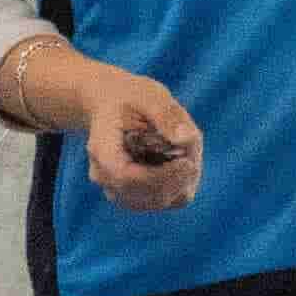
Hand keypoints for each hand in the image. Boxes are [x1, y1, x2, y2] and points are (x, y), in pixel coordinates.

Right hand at [11, 49, 198, 211]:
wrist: (111, 105)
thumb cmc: (130, 96)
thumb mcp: (148, 94)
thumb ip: (166, 114)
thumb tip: (187, 139)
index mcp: (101, 150)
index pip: (127, 178)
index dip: (161, 176)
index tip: (188, 162)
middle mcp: (105, 177)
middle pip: (148, 195)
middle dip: (179, 176)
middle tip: (193, 146)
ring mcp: (118, 191)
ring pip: (162, 200)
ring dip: (183, 178)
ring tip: (187, 150)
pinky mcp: (136, 196)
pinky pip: (167, 200)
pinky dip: (181, 183)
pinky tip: (182, 161)